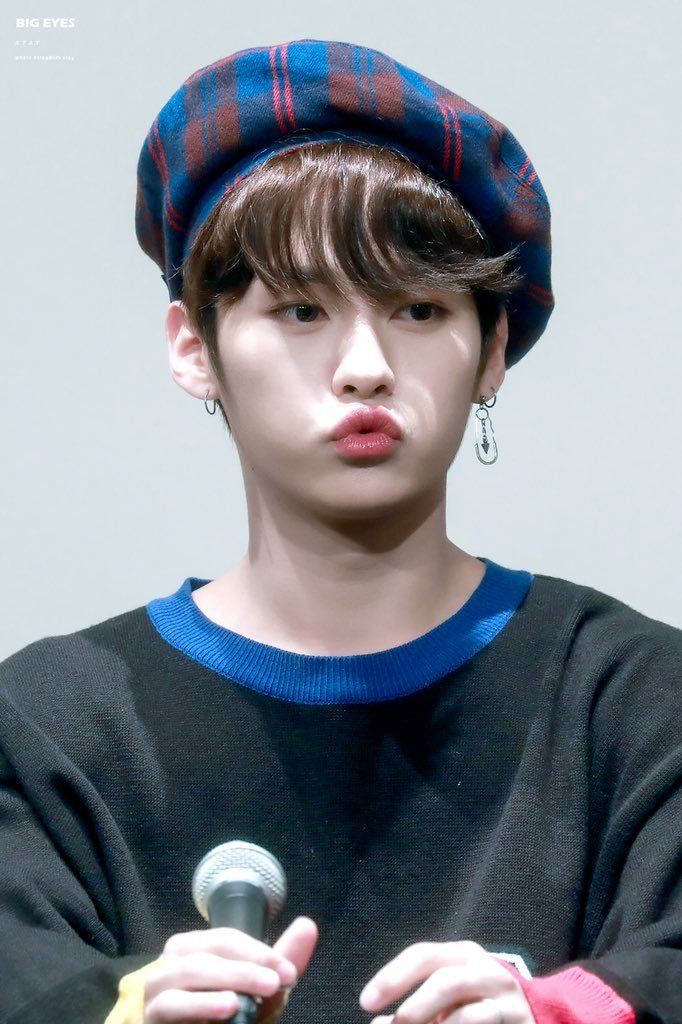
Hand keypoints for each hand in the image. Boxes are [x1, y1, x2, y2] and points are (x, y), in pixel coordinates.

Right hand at [143, 915, 317, 1022]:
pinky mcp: (153, 1014)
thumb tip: (308, 925)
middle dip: (247, 966)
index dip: (260, 951)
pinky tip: (226, 1008)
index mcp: (197, 947)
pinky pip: (172, 1005)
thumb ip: (282, 959)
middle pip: (210, 951)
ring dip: (224, 980)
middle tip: (276, 983)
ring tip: (248, 996)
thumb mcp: (260, 991)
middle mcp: (174, 960)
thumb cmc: (228, 1017)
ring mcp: (159, 987)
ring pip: (189, 972)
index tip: (289, 973)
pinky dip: (200, 1005)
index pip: (227, 938)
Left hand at [358, 940, 534, 1023]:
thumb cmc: (475, 1001)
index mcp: (464, 954)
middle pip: (445, 981)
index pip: (423, 955)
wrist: (532, 1016)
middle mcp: (488, 970)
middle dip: (414, 1008)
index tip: (365, 1002)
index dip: (392, 977)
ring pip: (466, 1015)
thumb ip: (415, 1004)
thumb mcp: (446, 994)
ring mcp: (507, 1000)